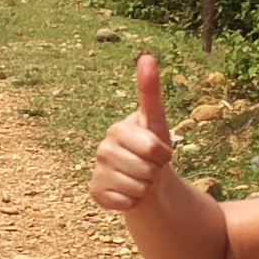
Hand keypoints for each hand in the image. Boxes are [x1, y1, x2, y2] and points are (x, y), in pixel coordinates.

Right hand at [88, 53, 174, 213]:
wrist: (144, 178)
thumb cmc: (152, 147)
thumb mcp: (157, 121)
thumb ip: (150, 90)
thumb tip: (147, 56)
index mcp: (117, 130)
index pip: (153, 149)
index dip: (164, 154)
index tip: (159, 151)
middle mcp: (102, 149)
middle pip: (146, 171)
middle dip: (155, 172)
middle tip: (149, 167)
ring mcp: (97, 171)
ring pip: (138, 189)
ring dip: (146, 188)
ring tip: (141, 179)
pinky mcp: (95, 193)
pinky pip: (126, 203)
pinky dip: (134, 202)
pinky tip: (130, 193)